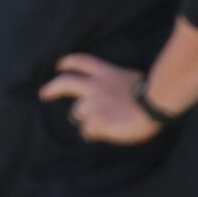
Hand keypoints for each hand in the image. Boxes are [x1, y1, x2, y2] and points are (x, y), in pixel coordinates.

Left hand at [39, 54, 161, 144]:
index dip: (68, 63)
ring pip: (77, 114)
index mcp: (105, 73)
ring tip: (103, 123)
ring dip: (86, 120)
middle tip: (43, 94)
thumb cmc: (150, 93)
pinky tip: (105, 134)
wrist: (154, 104)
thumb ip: (117, 83)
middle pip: (65, 83)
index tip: (59, 66)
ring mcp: (91, 104)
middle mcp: (93, 86)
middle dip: (51, 88)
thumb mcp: (131, 79)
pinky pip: (87, 132)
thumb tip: (116, 92)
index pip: (81, 62)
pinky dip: (93, 134)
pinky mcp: (94, 122)